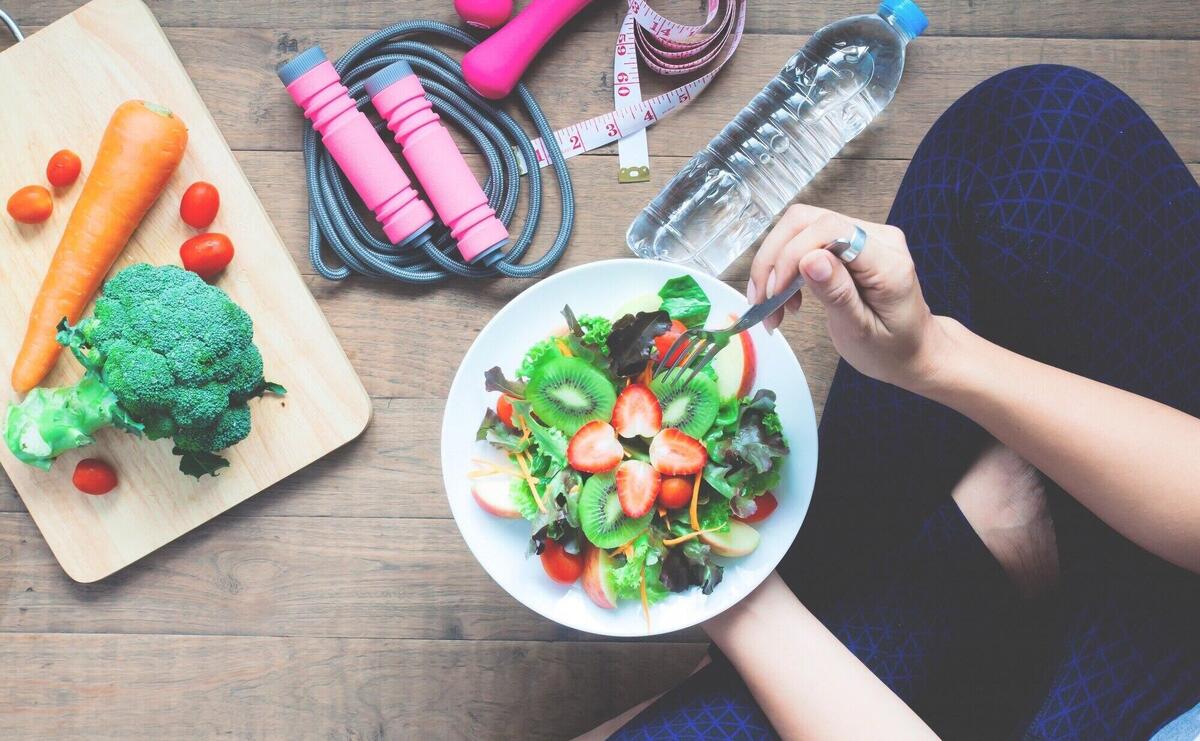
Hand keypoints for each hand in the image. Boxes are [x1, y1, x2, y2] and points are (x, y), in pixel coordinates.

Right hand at [748, 204, 951, 390]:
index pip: (830, 230)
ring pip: (800, 227)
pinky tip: (785, 298)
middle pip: (807, 221)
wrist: (913, 350)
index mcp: (888, 262)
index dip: (792, 255)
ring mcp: (865, 235)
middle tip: (762, 301)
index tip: (774, 293)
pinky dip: (784, 267)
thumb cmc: (891, 349)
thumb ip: (837, 294)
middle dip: (775, 259)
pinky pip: (806, 239)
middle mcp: (878, 238)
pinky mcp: (851, 241)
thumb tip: (809, 259)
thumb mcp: (861, 332)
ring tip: (771, 306)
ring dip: (775, 264)